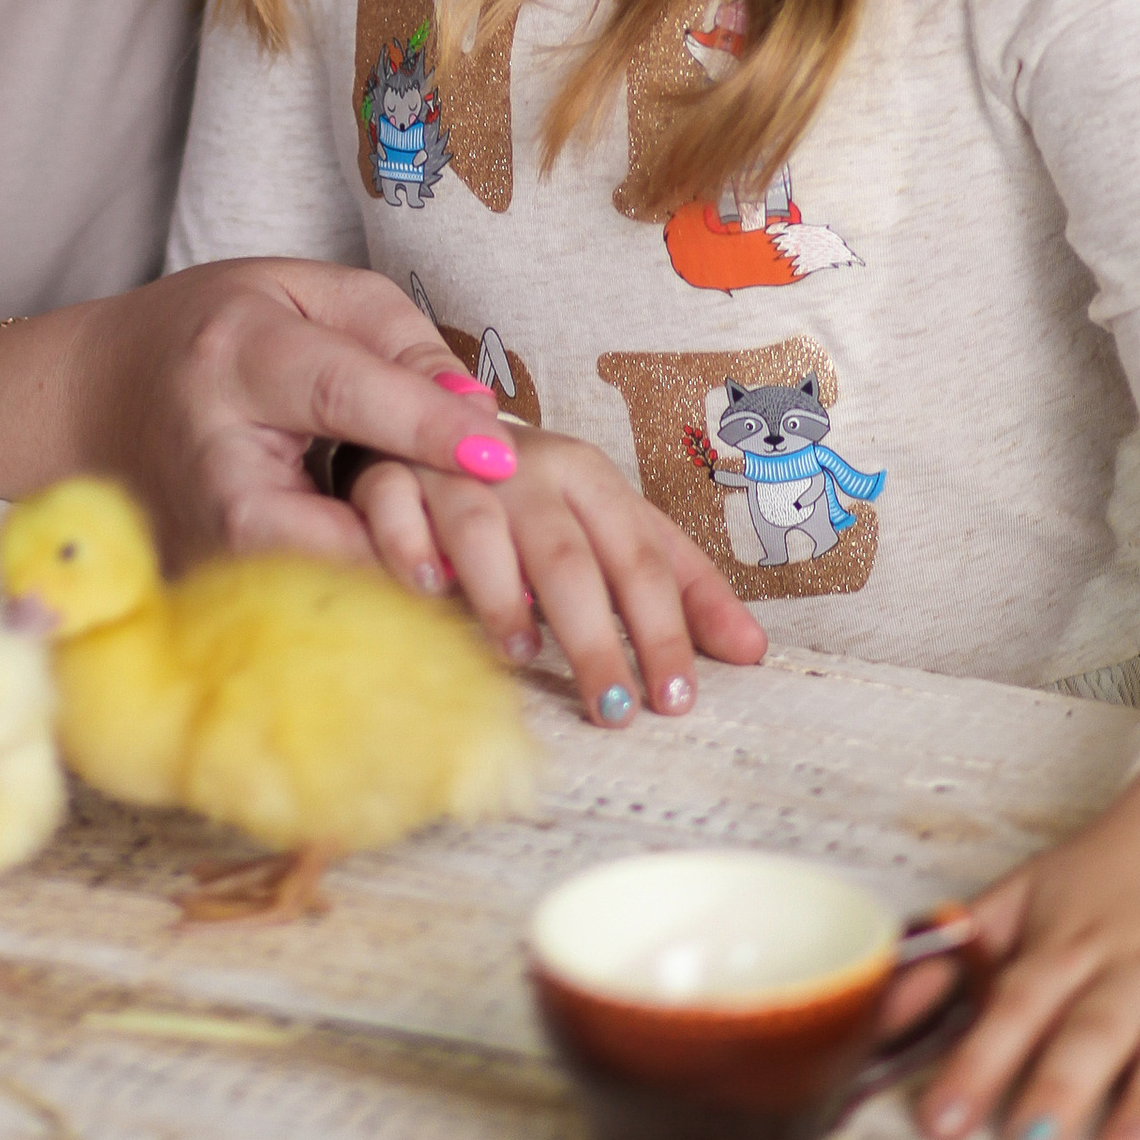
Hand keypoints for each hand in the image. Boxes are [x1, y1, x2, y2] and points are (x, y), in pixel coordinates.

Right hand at [63, 262, 551, 570]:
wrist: (100, 401)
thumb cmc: (220, 334)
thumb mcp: (304, 291)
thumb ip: (395, 337)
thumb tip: (479, 416)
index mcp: (237, 356)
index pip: (343, 393)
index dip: (426, 424)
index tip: (502, 456)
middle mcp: (216, 461)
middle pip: (334, 527)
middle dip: (429, 546)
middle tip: (519, 566)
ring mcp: (208, 542)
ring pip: (327, 593)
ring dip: (413, 597)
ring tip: (498, 600)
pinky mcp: (214, 593)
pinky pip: (313, 613)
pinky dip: (383, 613)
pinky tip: (442, 606)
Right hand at [351, 428, 765, 724]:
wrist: (434, 429)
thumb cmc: (535, 502)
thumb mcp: (614, 529)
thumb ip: (680, 586)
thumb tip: (753, 651)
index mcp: (590, 476)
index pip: (639, 557)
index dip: (662, 630)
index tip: (676, 699)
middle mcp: (526, 465)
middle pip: (567, 557)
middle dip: (593, 638)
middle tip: (614, 710)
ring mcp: (452, 468)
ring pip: (481, 530)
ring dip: (500, 596)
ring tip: (523, 657)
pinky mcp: (386, 475)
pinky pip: (392, 510)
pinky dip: (408, 549)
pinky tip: (425, 591)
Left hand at [905, 750, 1139, 1139]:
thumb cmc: (1113, 869)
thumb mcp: (1027, 894)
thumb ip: (959, 952)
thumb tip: (884, 1008)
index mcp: (1068, 944)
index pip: (1013, 1005)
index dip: (975, 1063)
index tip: (939, 1123)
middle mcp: (1132, 965)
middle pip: (1090, 1028)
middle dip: (1057, 1088)